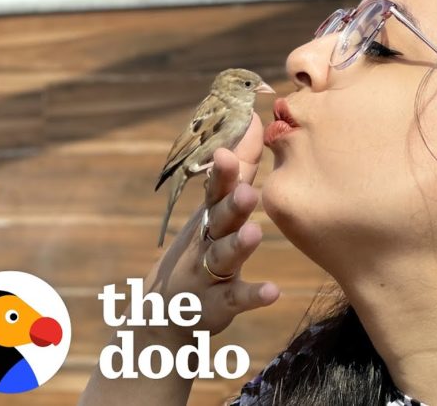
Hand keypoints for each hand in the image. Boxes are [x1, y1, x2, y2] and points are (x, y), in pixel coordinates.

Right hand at [142, 113, 280, 343]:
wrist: (164, 313)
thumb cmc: (202, 248)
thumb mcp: (216, 209)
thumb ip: (240, 170)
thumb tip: (257, 122)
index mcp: (209, 215)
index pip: (215, 189)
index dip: (222, 172)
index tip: (226, 152)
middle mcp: (205, 240)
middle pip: (218, 219)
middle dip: (231, 204)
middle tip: (248, 192)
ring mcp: (207, 273)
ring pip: (222, 257)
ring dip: (237, 246)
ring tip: (254, 235)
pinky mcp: (216, 305)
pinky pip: (234, 299)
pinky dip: (252, 295)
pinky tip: (272, 292)